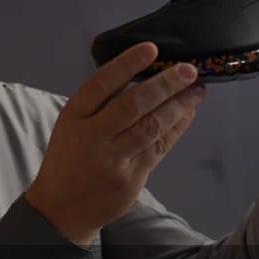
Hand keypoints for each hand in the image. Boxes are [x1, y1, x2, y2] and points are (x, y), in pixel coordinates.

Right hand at [25, 43, 205, 245]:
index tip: (152, 49)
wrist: (61, 209)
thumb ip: (99, 104)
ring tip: (197, 90)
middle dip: (165, 85)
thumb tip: (140, 74)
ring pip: (152, 127)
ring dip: (179, 106)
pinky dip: (176, 129)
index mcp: (73, 117)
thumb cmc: (68, 158)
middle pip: (133, 105)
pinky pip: (159, 148)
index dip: (127, 64)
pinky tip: (187, 114)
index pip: (101, 84)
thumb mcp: (71, 125)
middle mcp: (92, 137)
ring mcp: (113, 160)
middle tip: (189, 70)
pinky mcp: (131, 179)